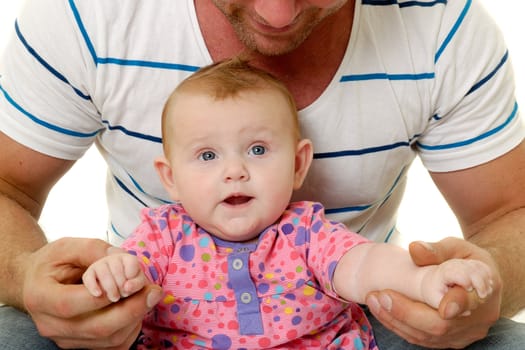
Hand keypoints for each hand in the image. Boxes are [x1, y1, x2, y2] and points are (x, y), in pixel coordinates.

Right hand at [22, 238, 162, 348]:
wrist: (36, 283)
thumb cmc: (52, 262)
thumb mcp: (67, 247)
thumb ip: (93, 249)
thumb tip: (121, 256)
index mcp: (40, 297)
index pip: (71, 305)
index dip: (103, 297)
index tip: (132, 282)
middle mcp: (50, 325)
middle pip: (96, 328)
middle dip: (131, 310)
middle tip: (153, 291)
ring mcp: (65, 339)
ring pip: (108, 340)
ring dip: (135, 319)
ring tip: (148, 296)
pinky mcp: (80, 345)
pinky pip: (112, 346)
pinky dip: (130, 329)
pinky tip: (137, 309)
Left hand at [365, 237, 501, 348]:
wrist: (478, 278)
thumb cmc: (465, 258)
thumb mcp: (456, 247)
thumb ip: (436, 249)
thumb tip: (415, 248)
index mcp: (485, 291)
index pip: (468, 303)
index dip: (453, 305)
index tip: (440, 306)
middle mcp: (477, 319)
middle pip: (439, 326)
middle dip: (405, 312)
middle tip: (378, 295)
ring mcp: (463, 334)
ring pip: (427, 337)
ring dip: (395, 319)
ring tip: (373, 299)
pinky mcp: (448, 341)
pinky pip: (421, 339)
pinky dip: (398, 325)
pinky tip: (381, 310)